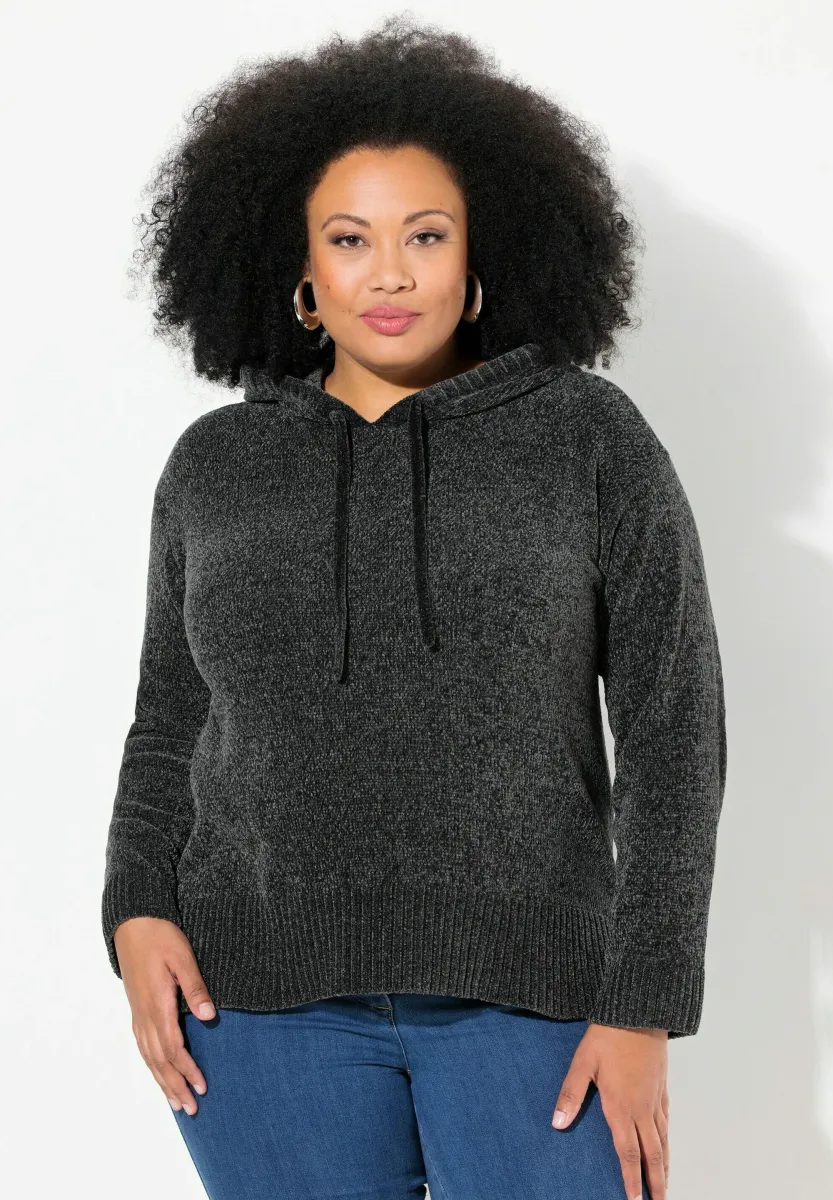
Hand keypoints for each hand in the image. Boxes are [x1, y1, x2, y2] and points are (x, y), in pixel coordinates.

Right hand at [113, 916, 216, 1115]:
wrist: (133, 922)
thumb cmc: (161, 936)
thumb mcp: (183, 957)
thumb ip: (195, 987)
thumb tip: (209, 1015)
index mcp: (158, 1005)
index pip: (173, 1048)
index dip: (188, 1070)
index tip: (202, 1088)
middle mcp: (145, 1015)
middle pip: (159, 1060)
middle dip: (175, 1085)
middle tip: (191, 1109)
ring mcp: (138, 1012)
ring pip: (148, 1056)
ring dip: (162, 1080)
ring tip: (175, 1102)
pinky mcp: (136, 1008)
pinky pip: (142, 1045)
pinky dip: (151, 1064)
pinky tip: (157, 1072)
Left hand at [551, 1021, 669, 1199]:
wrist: (639, 1011)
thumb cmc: (608, 1035)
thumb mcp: (582, 1062)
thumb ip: (571, 1094)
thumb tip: (557, 1123)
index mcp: (621, 1106)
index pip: (628, 1152)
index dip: (631, 1178)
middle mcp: (642, 1108)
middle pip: (652, 1153)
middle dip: (655, 1181)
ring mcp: (655, 1098)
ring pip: (663, 1139)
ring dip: (665, 1164)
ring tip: (666, 1184)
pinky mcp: (662, 1086)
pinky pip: (667, 1121)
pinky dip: (668, 1139)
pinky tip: (667, 1142)